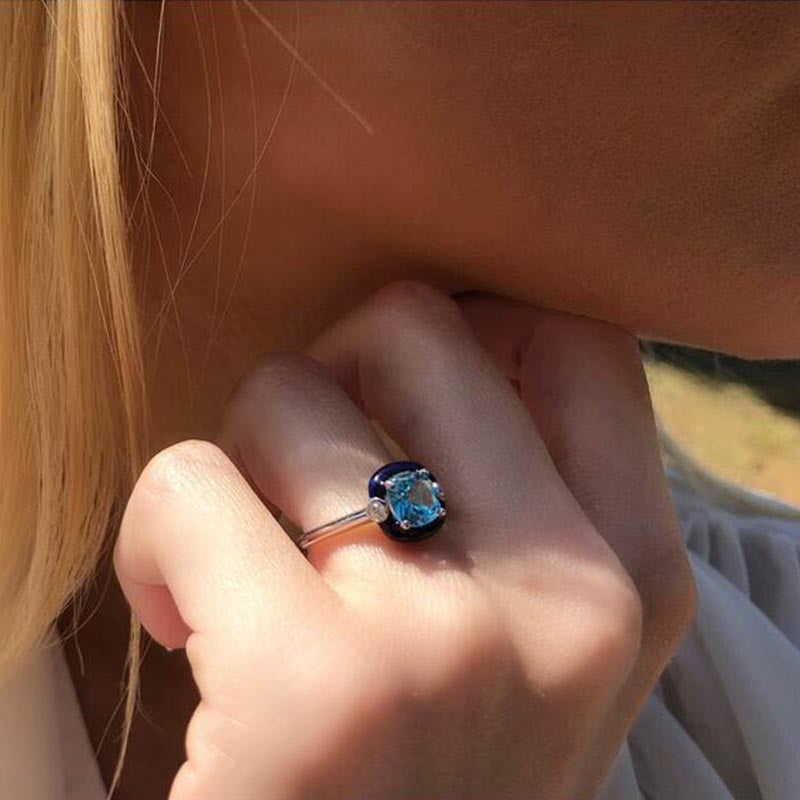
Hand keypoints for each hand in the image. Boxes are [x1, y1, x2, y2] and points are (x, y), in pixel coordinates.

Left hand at [114, 282, 694, 799]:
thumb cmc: (417, 776)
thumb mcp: (523, 638)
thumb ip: (519, 494)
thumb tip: (470, 331)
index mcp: (631, 583)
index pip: (578, 342)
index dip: (473, 328)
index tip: (400, 388)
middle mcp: (572, 601)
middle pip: (419, 323)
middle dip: (335, 367)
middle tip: (303, 467)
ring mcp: (453, 641)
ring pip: (290, 388)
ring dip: (236, 464)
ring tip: (239, 578)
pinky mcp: (317, 689)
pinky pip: (189, 482)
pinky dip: (155, 538)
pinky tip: (181, 628)